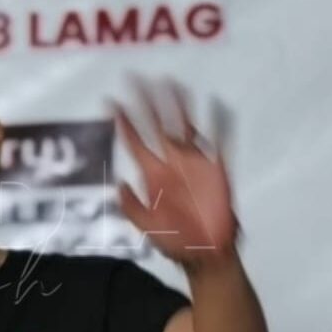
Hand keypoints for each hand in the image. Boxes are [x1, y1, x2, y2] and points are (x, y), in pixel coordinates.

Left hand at [113, 79, 237, 266]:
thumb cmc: (175, 240)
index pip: (133, 141)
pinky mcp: (218, 169)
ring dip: (178, 105)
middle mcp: (171, 162)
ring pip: (184, 126)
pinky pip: (220, 141)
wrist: (206, 253)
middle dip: (146, 102)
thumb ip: (130, 206)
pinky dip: (221, 124)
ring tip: (171, 83)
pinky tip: (218, 106)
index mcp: (152, 174)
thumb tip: (117, 184)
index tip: (111, 101)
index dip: (122, 122)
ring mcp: (194, 163)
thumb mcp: (145, 226)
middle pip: (156, 125)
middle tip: (136, 78)